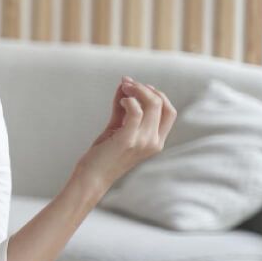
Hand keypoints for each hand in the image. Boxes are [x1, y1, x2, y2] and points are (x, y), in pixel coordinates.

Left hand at [74, 76, 176, 192]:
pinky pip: (135, 111)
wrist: (92, 177)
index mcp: (156, 141)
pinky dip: (129, 100)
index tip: (138, 86)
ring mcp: (143, 141)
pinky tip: (121, 100)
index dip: (157, 94)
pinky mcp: (128, 139)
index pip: (170, 111)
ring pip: (152, 104)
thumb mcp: (118, 127)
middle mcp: (154, 142)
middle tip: (127, 83)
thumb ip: (123, 107)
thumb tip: (125, 84)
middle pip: (162, 104)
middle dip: (146, 88)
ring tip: (123, 87)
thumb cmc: (104, 153)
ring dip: (137, 90)